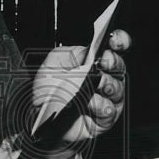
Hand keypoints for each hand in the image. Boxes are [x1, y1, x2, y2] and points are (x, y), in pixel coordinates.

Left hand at [34, 29, 130, 144]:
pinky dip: (101, 105)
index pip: (113, 48)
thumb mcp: (52, 65)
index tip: (113, 39)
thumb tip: (86, 50)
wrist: (39, 119)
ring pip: (116, 89)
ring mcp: (106, 99)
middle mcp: (104, 79)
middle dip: (113, 62)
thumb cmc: (48, 92)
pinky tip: (92, 102)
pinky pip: (109, 111)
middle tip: (104, 60)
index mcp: (94, 62)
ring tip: (98, 83)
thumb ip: (69, 53)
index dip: (118, 41)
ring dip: (108, 84)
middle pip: (119, 67)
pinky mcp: (103, 119)